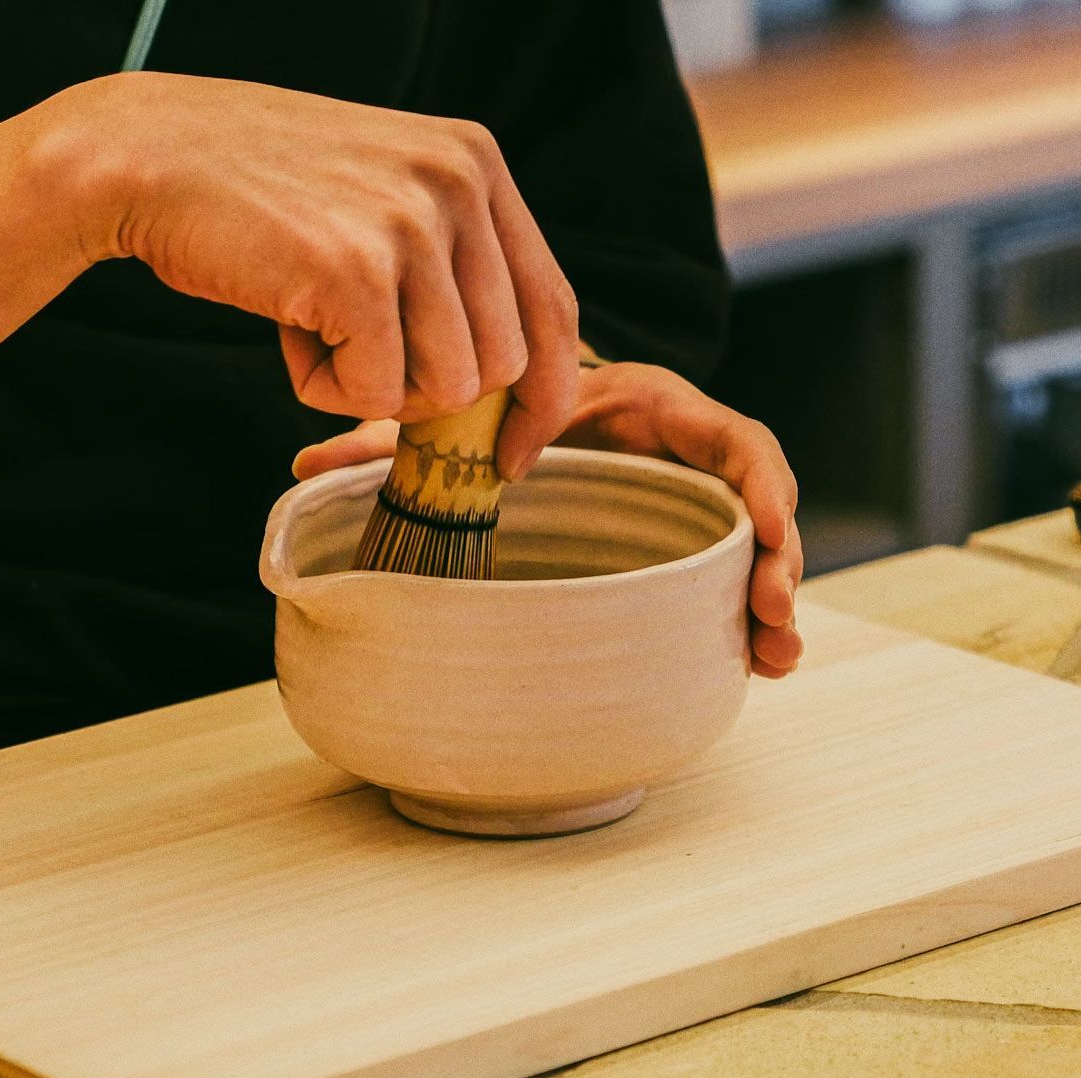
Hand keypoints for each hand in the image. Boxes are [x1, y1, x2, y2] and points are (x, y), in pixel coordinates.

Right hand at [42, 71, 578, 477]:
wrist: (148, 158)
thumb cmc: (255, 193)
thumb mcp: (380, 192)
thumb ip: (449, 257)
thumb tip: (498, 378)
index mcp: (476, 162)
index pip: (554, 306)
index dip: (544, 396)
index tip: (514, 451)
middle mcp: (458, 183)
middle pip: (502, 364)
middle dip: (430, 392)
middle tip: (357, 357)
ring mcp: (410, 226)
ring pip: (444, 389)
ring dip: (369, 385)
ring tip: (312, 323)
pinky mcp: (356, 274)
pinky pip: (372, 396)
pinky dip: (321, 388)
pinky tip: (285, 326)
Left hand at [293, 363, 802, 676]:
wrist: (523, 418)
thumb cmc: (497, 413)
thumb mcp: (462, 422)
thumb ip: (393, 441)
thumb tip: (303, 466)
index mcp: (644, 407)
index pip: (726, 433)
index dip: (757, 481)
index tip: (766, 531)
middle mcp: (681, 450)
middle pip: (757, 497)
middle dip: (777, 557)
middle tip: (773, 616)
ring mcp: (689, 497)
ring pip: (753, 543)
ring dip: (772, 597)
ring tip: (776, 657)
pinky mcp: (684, 537)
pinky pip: (729, 572)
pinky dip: (745, 617)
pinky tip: (758, 667)